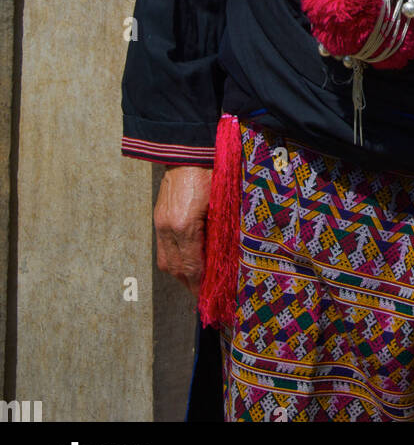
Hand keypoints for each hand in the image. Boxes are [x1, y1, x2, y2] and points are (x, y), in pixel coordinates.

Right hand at [154, 165, 212, 296]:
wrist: (186, 149)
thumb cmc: (211, 171)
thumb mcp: (221, 201)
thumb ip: (220, 229)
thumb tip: (224, 253)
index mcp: (185, 225)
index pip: (193, 266)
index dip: (201, 284)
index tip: (211, 296)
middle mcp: (168, 228)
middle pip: (176, 269)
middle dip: (190, 285)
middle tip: (205, 294)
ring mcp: (160, 223)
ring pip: (167, 261)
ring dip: (181, 275)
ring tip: (196, 282)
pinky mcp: (158, 217)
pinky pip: (163, 248)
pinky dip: (175, 260)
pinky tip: (186, 263)